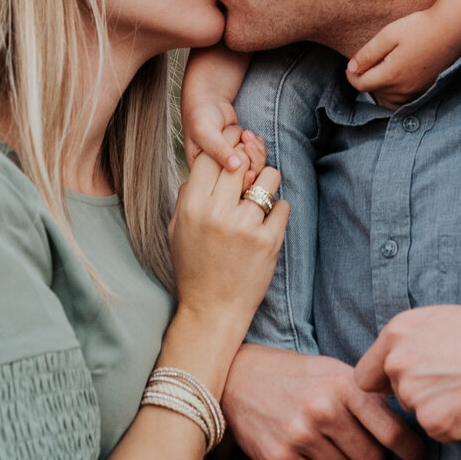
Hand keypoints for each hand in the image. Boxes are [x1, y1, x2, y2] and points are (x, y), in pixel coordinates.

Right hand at [167, 152, 286, 331]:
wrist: (212, 310)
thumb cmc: (194, 268)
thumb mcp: (177, 230)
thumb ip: (187, 196)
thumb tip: (205, 165)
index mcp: (191, 207)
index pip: (210, 158)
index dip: (224, 149)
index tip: (233, 150)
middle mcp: (217, 213)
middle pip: (240, 162)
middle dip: (249, 159)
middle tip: (252, 167)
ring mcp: (245, 226)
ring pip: (269, 177)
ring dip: (268, 182)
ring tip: (262, 197)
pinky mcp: (269, 241)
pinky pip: (283, 205)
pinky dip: (278, 210)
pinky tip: (268, 222)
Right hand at [180, 45, 254, 171]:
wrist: (208, 100)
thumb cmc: (199, 115)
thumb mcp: (205, 132)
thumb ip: (218, 149)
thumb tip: (234, 167)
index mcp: (202, 175)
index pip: (225, 190)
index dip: (241, 181)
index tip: (247, 165)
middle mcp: (218, 174)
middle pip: (244, 182)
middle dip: (252, 163)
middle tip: (247, 141)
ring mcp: (232, 165)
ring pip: (254, 171)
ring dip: (257, 153)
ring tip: (248, 135)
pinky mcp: (242, 156)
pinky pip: (258, 160)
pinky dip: (259, 149)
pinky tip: (254, 137)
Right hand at [221, 344, 426, 459]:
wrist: (238, 379)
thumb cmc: (295, 376)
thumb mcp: (334, 371)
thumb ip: (367, 397)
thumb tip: (407, 428)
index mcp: (343, 386)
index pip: (390, 430)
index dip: (408, 448)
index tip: (415, 455)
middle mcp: (322, 411)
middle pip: (372, 459)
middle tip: (367, 453)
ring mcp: (299, 436)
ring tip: (333, 449)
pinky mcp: (279, 459)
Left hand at [345, 4, 460, 107]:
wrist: (453, 29)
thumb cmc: (420, 28)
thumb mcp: (388, 35)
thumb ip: (368, 54)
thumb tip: (351, 68)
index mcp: (391, 75)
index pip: (360, 85)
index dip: (351, 75)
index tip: (352, 64)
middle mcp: (403, 89)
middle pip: (373, 92)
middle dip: (367, 78)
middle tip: (372, 59)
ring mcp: (416, 92)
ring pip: (388, 97)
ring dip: (381, 85)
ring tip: (385, 65)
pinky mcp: (425, 90)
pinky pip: (403, 98)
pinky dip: (395, 89)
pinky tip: (398, 72)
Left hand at [353, 302, 460, 441]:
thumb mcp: (444, 321)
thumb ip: (412, 343)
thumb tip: (393, 365)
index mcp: (397, 332)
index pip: (365, 376)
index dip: (386, 384)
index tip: (408, 385)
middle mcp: (397, 362)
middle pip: (396, 397)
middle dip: (421, 396)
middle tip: (459, 381)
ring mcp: (414, 394)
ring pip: (419, 416)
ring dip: (442, 411)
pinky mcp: (435, 422)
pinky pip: (441, 433)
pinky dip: (460, 427)